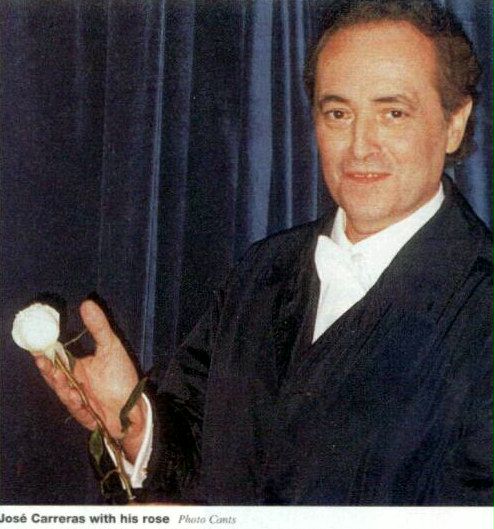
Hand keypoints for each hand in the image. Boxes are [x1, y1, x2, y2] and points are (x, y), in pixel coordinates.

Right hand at [35, 299, 145, 461]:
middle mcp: (74, 382)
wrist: (133, 406)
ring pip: (62, 391)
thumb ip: (98, 327)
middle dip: (47, 369)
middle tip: (42, 361)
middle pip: (54, 375)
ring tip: (60, 378)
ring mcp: (77, 399)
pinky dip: (74, 403)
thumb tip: (86, 302)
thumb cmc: (121, 376)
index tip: (37, 347)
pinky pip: (76, 409)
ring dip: (59, 385)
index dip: (45, 354)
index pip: (56, 358)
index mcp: (77, 366)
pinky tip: (75, 397)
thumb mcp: (111, 347)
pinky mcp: (84, 415)